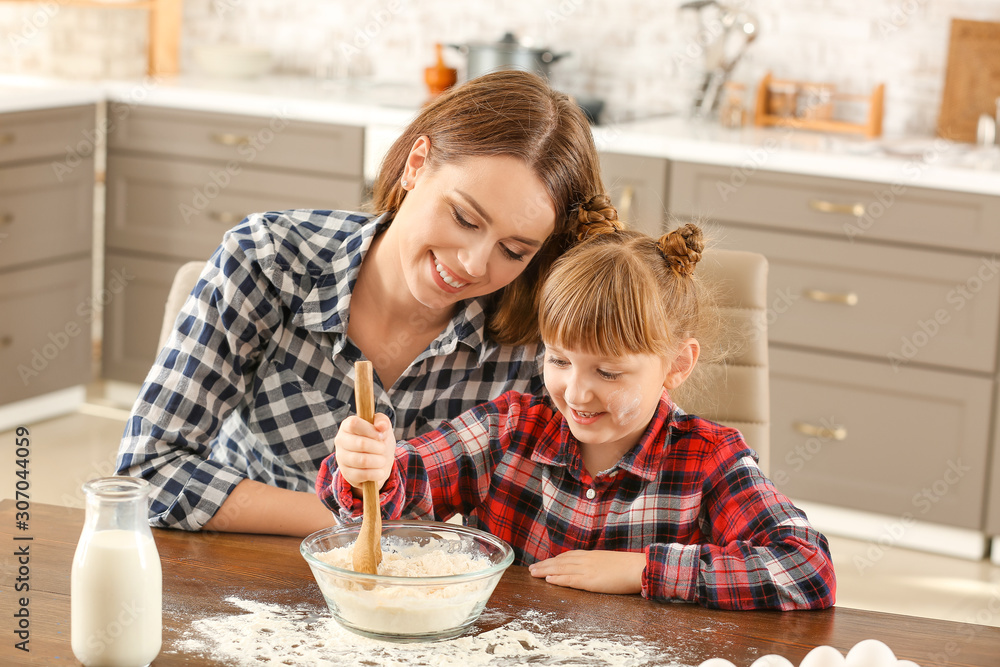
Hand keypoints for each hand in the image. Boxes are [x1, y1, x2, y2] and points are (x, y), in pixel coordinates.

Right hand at [334, 413, 395, 490]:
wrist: (378, 460)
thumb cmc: (378, 439)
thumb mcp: (382, 427)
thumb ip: (382, 421)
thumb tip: (381, 426)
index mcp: (347, 425)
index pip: (354, 424)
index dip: (370, 430)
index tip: (381, 435)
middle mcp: (340, 440)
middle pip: (361, 443)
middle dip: (379, 447)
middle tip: (383, 449)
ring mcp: (341, 458)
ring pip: (362, 460)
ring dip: (378, 461)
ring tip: (382, 460)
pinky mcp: (346, 473)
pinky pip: (362, 475)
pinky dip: (375, 473)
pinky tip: (379, 470)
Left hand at [528, 550, 644, 594]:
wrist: (639, 568)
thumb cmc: (629, 567)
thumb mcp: (611, 561)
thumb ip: (600, 564)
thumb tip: (596, 569)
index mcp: (592, 556)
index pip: (569, 556)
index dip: (555, 559)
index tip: (545, 562)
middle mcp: (586, 560)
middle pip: (561, 561)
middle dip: (545, 564)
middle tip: (532, 568)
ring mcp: (587, 570)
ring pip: (561, 568)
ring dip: (546, 570)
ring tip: (534, 573)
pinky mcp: (590, 581)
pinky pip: (570, 580)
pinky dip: (558, 579)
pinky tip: (548, 579)